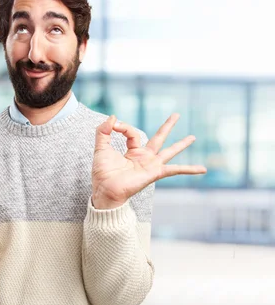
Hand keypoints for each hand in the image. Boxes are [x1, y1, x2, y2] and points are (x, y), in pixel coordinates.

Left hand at [91, 113, 206, 209]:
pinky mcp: (155, 173)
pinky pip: (175, 170)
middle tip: (176, 115)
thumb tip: (113, 117)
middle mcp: (144, 157)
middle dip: (167, 126)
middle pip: (158, 138)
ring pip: (169, 151)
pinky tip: (203, 169)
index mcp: (132, 151)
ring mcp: (151, 165)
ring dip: (181, 144)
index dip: (123, 127)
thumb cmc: (102, 172)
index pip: (132, 133)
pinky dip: (189, 169)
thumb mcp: (101, 148)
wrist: (105, 189)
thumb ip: (103, 131)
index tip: (114, 126)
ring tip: (193, 137)